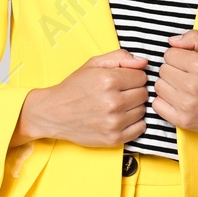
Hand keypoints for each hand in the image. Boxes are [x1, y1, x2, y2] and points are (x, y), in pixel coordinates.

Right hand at [13, 48, 148, 147]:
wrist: (53, 113)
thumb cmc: (74, 87)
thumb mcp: (93, 64)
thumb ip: (120, 57)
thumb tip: (144, 62)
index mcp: (109, 80)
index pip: (142, 77)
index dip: (133, 77)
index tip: (122, 80)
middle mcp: (113, 102)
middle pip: (144, 94)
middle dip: (134, 91)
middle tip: (118, 93)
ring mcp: (114, 122)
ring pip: (142, 111)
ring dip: (134, 107)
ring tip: (116, 105)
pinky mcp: (114, 138)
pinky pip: (140, 129)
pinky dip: (134, 123)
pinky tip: (120, 118)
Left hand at [152, 29, 197, 135]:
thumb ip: (195, 38)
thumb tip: (172, 41)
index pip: (169, 54)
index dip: (178, 56)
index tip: (188, 63)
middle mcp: (191, 85)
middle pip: (163, 70)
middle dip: (173, 70)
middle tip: (187, 75)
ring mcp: (186, 105)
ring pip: (158, 86)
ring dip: (168, 85)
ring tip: (183, 87)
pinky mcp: (182, 120)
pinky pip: (157, 105)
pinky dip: (164, 101)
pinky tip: (177, 99)